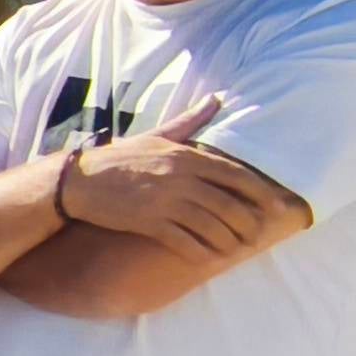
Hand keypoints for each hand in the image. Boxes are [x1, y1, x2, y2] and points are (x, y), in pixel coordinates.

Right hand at [55, 93, 298, 255]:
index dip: (261, 193)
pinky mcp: (148, 222)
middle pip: (228, 204)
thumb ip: (190, 121)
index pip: (235, 175)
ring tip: (236, 248)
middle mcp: (179, 177)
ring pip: (211, 226)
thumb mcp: (157, 135)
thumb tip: (217, 98)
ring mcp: (164, 201)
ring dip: (228, 241)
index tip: (276, 207)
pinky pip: (185, 241)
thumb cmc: (120, 158)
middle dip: (248, 223)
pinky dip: (201, 252)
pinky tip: (208, 257)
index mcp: (185, 155)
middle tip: (257, 235)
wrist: (79, 181)